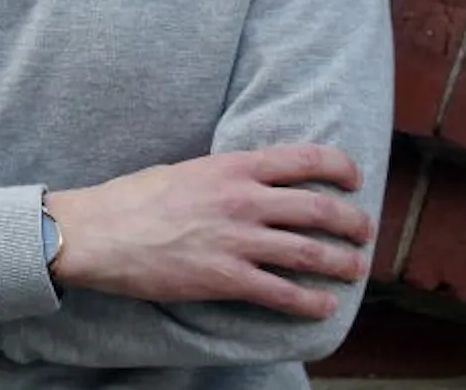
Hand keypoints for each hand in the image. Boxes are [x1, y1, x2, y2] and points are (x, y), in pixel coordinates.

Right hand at [45, 144, 372, 319]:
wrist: (101, 233)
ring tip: (355, 268)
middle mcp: (244, 200)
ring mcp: (238, 241)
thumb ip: (227, 175)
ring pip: (310, 253)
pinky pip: (282, 293)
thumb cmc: (137, 198)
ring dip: (341, 263)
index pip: (306, 159)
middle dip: (352, 222)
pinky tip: (323, 307)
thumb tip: (254, 182)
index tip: (355, 179)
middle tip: (364, 232)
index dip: (341, 168)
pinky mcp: (226, 279)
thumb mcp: (189, 170)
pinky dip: (310, 303)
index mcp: (235, 166)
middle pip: (319, 209)